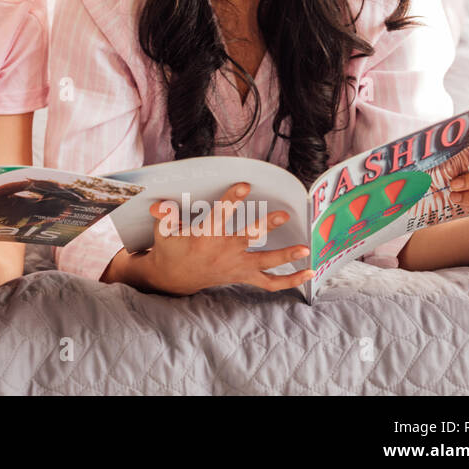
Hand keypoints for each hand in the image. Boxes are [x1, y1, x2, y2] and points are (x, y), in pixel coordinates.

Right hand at [139, 183, 314, 295]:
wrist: (173, 279)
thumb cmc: (170, 249)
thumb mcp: (163, 233)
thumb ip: (165, 217)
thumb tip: (160, 205)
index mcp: (205, 238)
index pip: (220, 215)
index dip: (232, 200)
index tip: (244, 185)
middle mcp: (224, 252)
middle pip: (248, 238)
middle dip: (266, 226)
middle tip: (283, 214)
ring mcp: (236, 266)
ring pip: (264, 263)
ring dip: (286, 256)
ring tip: (305, 248)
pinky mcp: (243, 277)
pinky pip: (270, 283)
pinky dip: (290, 280)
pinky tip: (308, 272)